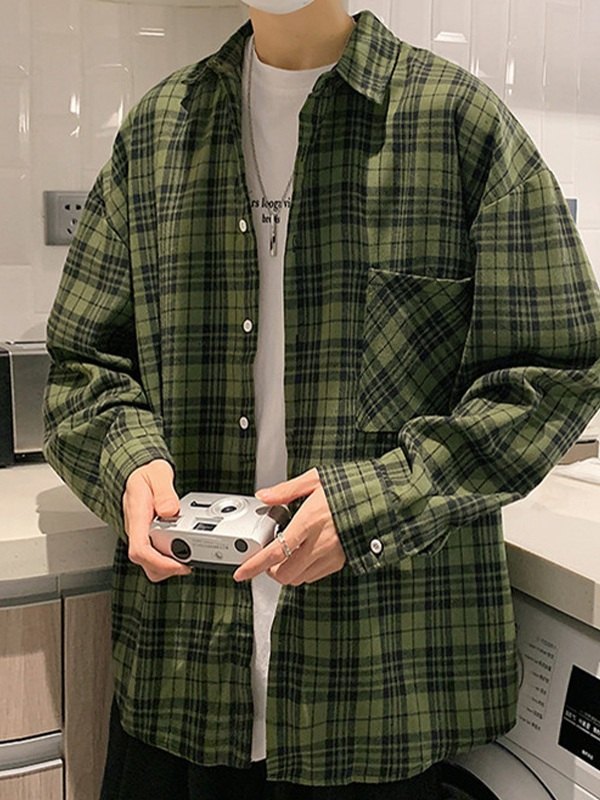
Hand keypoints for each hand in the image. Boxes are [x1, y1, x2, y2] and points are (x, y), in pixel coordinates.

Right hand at [123, 459, 191, 581]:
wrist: (139, 474)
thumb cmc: (146, 475)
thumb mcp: (156, 474)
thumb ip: (164, 492)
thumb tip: (170, 511)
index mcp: (137, 517)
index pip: (140, 549)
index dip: (159, 562)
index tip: (179, 564)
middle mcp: (138, 531)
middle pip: (146, 563)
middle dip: (168, 569)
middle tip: (190, 562)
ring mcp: (144, 536)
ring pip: (151, 564)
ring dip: (170, 566)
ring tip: (191, 557)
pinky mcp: (151, 537)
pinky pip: (158, 556)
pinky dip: (172, 559)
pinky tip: (187, 549)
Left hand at [233, 468, 345, 585]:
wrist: (384, 498)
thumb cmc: (353, 486)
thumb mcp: (316, 479)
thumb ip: (286, 490)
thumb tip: (264, 496)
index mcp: (309, 521)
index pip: (275, 552)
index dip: (254, 566)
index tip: (241, 572)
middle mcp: (320, 543)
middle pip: (285, 573)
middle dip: (271, 571)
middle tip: (268, 558)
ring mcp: (332, 555)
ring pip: (300, 578)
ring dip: (288, 571)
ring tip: (288, 554)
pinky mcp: (342, 560)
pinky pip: (316, 575)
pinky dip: (305, 570)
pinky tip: (307, 553)